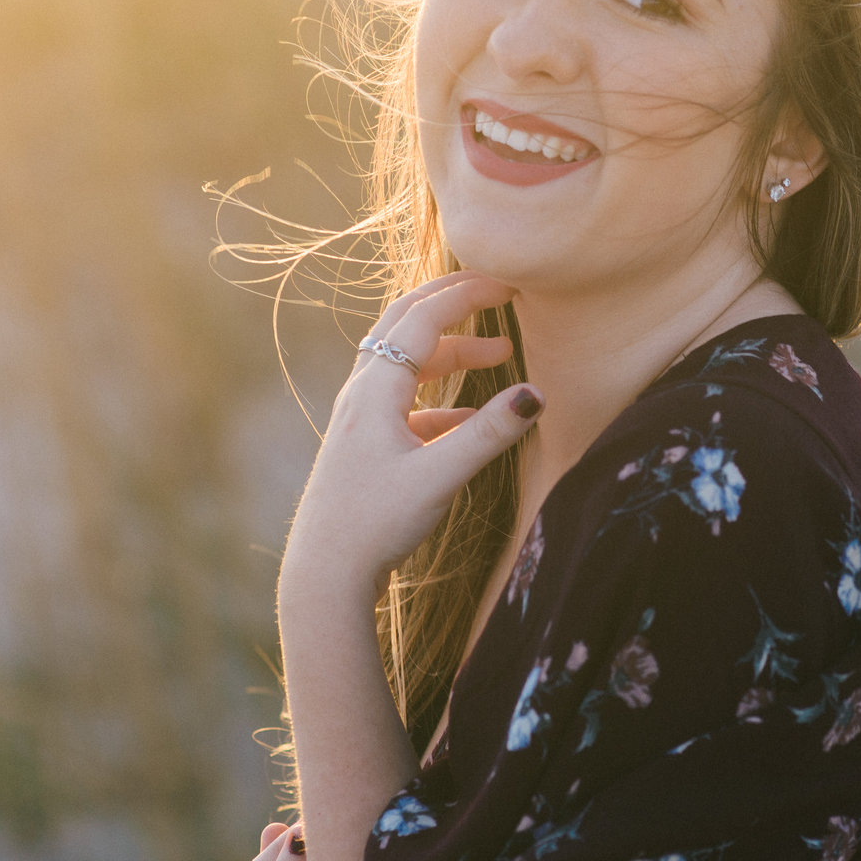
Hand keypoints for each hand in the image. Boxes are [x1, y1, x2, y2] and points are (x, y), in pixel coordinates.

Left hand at [281, 272, 541, 594]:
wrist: (324, 576)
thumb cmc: (374, 525)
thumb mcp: (439, 478)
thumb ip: (488, 435)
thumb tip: (536, 395)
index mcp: (375, 389)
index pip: (423, 318)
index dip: (467, 294)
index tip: (510, 284)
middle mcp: (362, 394)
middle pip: (406, 324)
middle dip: (453, 303)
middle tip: (497, 291)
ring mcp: (361, 419)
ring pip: (407, 363)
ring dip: (452, 351)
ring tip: (501, 355)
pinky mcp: (366, 447)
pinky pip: (407, 403)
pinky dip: (443, 398)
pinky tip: (472, 419)